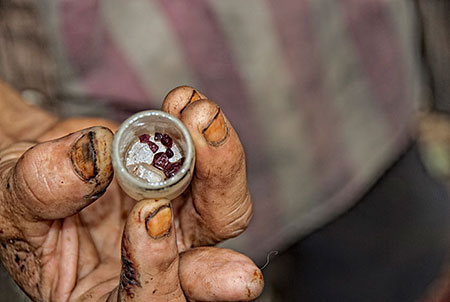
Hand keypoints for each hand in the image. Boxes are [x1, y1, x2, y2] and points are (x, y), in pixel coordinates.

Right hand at [0, 83, 263, 300]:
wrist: (39, 161)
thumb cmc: (20, 195)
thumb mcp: (10, 199)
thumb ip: (43, 188)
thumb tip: (91, 158)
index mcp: (104, 293)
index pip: (143, 301)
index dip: (155, 267)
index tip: (147, 215)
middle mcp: (151, 265)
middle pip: (205, 263)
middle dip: (218, 209)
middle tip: (213, 165)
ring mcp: (174, 225)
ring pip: (222, 209)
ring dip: (221, 160)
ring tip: (200, 117)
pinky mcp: (185, 187)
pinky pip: (211, 165)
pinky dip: (203, 133)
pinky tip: (184, 105)